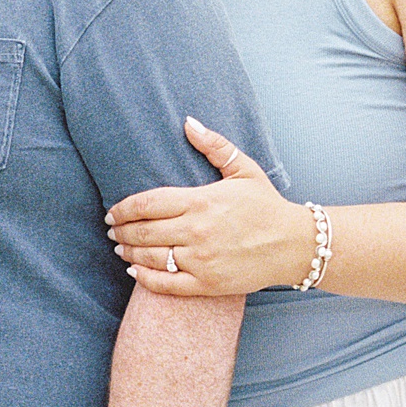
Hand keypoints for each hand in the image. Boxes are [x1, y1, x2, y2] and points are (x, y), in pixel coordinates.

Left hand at [105, 117, 315, 294]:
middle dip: (121, 231)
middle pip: (143, 231)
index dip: (123, 208)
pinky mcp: (207, 284)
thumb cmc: (266, 204)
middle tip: (111, 230)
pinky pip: (166, 284)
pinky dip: (145, 278)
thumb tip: (188, 121)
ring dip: (129, 252)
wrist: (294, 244)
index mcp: (200, 201)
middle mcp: (196, 231)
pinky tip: (134, 270)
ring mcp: (200, 260)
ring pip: (150, 257)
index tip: (112, 211)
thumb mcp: (244, 169)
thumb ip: (214, 145)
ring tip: (120, 247)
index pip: (147, 204)